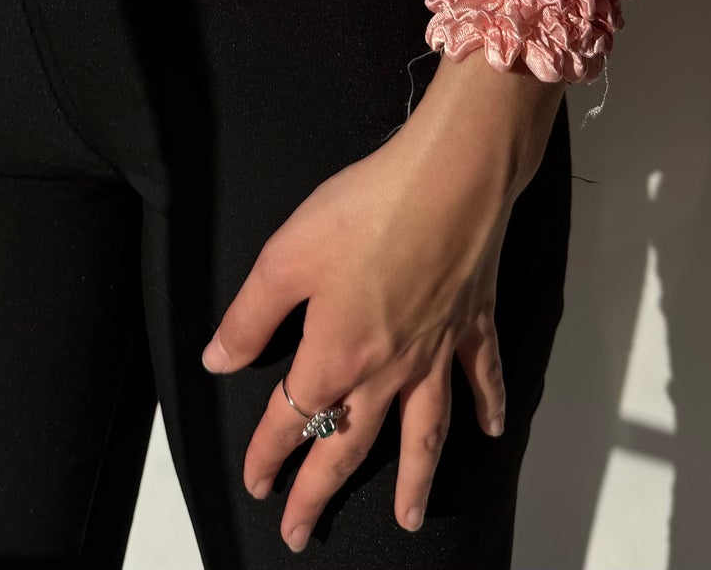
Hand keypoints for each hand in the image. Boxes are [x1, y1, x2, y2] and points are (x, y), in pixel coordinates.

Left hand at [200, 49, 564, 549]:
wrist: (447, 179)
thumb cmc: (366, 210)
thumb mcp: (285, 257)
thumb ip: (250, 316)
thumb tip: (220, 359)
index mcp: (336, 355)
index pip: (292, 418)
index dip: (268, 454)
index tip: (256, 483)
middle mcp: (388, 369)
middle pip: (350, 445)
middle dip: (320, 491)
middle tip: (301, 532)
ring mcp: (436, 351)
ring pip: (423, 435)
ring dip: (412, 480)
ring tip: (406, 520)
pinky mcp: (473, 323)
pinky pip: (482, 378)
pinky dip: (489, 408)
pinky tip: (490, 432)